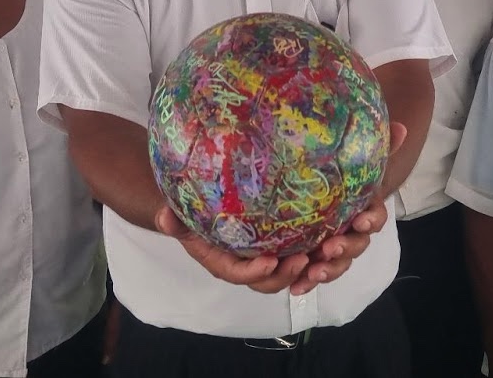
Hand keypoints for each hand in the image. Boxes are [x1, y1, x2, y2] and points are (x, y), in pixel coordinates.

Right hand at [156, 206, 309, 293]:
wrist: (204, 210)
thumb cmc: (193, 216)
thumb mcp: (181, 218)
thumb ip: (174, 221)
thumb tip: (164, 216)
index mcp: (224, 264)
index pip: (240, 275)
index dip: (255, 272)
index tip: (269, 261)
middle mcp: (247, 266)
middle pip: (269, 281)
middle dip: (286, 275)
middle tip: (303, 259)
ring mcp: (265, 258)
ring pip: (287, 274)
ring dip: (304, 269)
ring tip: (320, 253)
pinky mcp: (280, 247)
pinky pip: (297, 257)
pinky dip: (313, 256)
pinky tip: (328, 241)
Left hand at [288, 120, 407, 295]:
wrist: (310, 183)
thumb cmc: (338, 174)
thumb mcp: (353, 158)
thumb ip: (377, 147)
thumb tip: (401, 128)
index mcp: (363, 210)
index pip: (375, 218)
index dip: (371, 221)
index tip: (361, 220)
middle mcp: (350, 232)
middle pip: (356, 247)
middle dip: (345, 249)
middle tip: (330, 247)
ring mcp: (331, 248)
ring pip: (336, 265)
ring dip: (328, 270)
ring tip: (312, 272)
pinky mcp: (311, 259)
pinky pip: (311, 275)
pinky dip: (305, 282)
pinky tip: (295, 288)